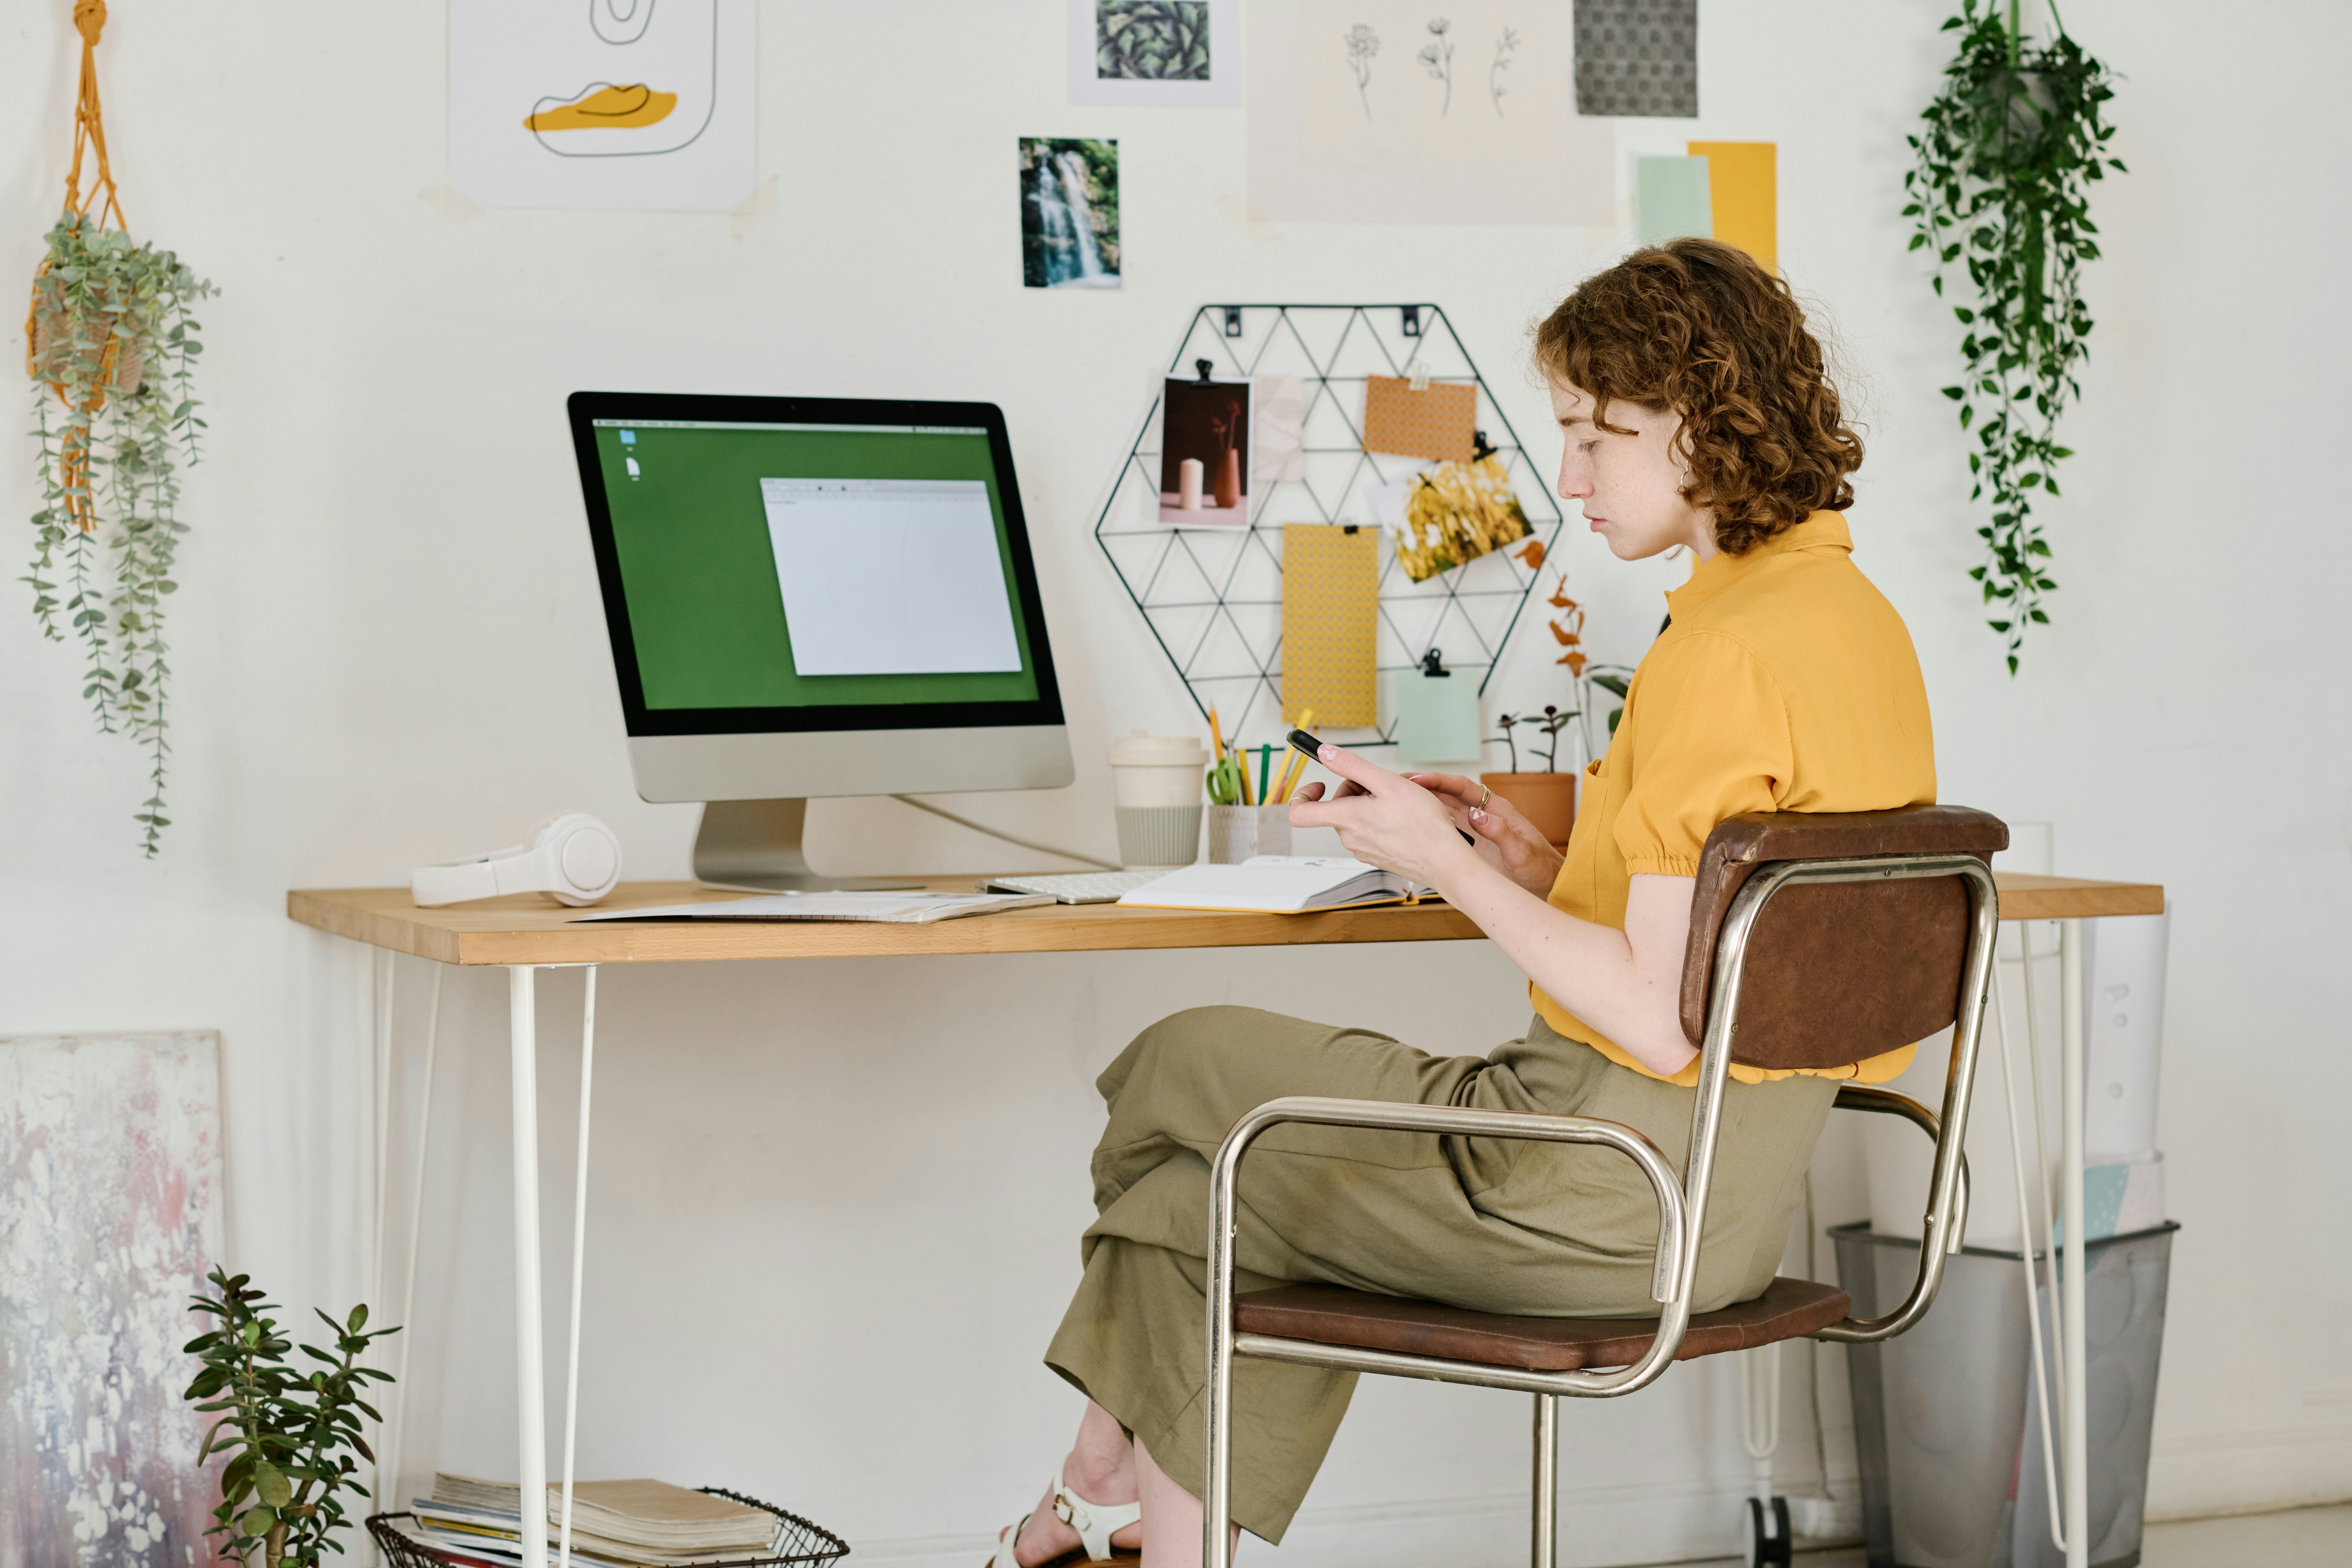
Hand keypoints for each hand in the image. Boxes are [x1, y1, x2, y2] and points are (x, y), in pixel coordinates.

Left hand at [1286, 745, 1484, 889]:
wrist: (1445, 861)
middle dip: (1356, 791)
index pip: (1300, 813)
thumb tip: (1325, 753)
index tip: (1320, 784)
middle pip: (1337, 808)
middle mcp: (1350, 838)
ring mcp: (1363, 850)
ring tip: (1399, 802)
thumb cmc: (1423, 824)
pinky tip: (1403, 818)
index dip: (1304, 795)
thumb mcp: (1387, 782)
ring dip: (1371, 805)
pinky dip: (1381, 820)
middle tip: (1383, 786)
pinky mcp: (1377, 857)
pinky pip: (1370, 832)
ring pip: (1356, 819)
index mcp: (1346, 819)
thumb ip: (1352, 766)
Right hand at [1411, 773, 1564, 897]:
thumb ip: (1500, 833)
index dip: (1439, 781)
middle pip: (1448, 794)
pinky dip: (1429, 825)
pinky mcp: (1473, 844)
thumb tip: (1477, 815)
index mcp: (1497, 810)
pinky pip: (1447, 829)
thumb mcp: (1521, 853)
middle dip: (1423, 787)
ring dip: (1422, 804)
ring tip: (1397, 801)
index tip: (1417, 779)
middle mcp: (1484, 815)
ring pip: (1444, 810)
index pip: (1463, 787)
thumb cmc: (1540, 868)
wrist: (1548, 885)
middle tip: (1396, 784)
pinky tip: (1412, 827)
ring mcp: (1477, 829)